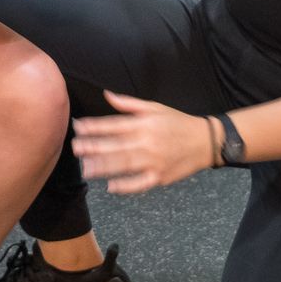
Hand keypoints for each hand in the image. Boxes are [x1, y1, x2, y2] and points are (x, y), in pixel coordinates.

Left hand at [72, 92, 215, 194]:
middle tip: (75, 148)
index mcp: (144, 123)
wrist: (205, 142)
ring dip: (104, 167)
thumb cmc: (177, 122)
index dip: (95, 126)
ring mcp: (153, 161)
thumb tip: (107, 95)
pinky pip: (140, 183)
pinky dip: (126, 186)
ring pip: (124, 165)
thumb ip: (128, 104)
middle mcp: (147, 141)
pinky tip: (111, 186)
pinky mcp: (160, 177)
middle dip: (94, 147)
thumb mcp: (155, 107)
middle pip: (116, 145)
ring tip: (86, 168)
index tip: (78, 127)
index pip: (114, 125)